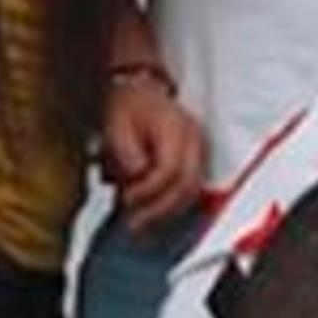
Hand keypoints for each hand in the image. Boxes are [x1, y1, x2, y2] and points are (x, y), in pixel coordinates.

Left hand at [98, 76, 208, 224]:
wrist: (142, 90)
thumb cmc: (129, 106)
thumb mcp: (117, 125)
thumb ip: (126, 153)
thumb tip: (136, 178)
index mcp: (176, 127)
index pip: (170, 169)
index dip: (148, 190)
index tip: (126, 200)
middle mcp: (195, 140)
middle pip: (187, 186)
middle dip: (160, 210)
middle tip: (134, 226)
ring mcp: (201, 151)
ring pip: (193, 192)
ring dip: (167, 213)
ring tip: (142, 226)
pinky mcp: (198, 161)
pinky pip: (191, 190)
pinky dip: (172, 207)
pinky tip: (154, 216)